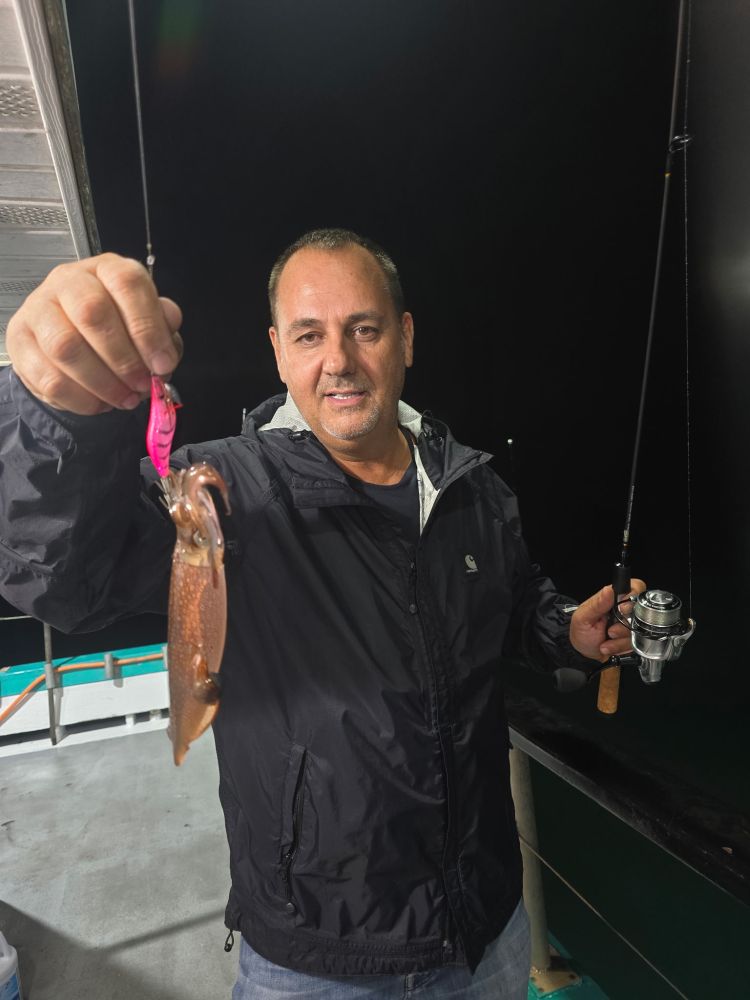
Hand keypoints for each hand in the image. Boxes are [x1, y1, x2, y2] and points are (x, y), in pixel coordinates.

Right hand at [6, 254, 182, 414]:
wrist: (69, 346)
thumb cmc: (115, 329)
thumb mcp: (146, 324)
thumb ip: (161, 325)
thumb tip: (169, 324)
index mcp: (107, 269)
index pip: (127, 283)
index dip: (148, 327)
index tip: (163, 363)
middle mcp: (69, 280)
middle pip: (92, 312)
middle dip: (124, 359)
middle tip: (142, 385)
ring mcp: (38, 308)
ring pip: (66, 347)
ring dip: (103, 383)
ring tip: (124, 398)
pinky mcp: (20, 340)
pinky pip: (49, 377)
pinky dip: (80, 398)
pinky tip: (99, 403)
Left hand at [570, 579, 646, 661]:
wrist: (583, 653)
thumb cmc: (582, 631)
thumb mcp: (583, 617)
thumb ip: (597, 604)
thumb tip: (608, 590)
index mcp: (614, 598)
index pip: (635, 587)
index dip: (632, 598)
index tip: (622, 610)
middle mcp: (625, 610)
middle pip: (640, 612)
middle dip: (623, 626)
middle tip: (609, 631)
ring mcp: (631, 624)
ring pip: (638, 630)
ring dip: (620, 639)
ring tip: (606, 639)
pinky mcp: (634, 638)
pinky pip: (636, 643)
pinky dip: (620, 647)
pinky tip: (609, 646)